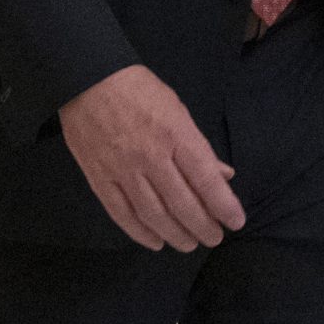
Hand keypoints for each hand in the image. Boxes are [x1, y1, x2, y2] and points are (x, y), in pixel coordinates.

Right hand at [58, 64, 245, 250]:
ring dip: (175, 235)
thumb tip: (224, 176)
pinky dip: (140, 233)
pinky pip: (122, 214)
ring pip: (153, 214)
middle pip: (182, 203)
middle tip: (214, 238)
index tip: (236, 222)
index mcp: (175, 133)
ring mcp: (122, 169)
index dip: (223, 205)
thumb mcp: (177, 109)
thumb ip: (199, 146)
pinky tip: (155, 242)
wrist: (87, 79)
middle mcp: (150, 155)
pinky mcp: (99, 178)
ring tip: (189, 244)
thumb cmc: (139, 90)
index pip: (205, 178)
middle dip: (202, 226)